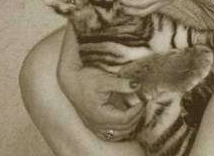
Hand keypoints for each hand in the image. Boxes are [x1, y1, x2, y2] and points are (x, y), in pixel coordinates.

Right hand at [58, 24, 145, 141]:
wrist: (69, 80)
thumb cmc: (85, 79)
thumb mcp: (105, 79)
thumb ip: (122, 84)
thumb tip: (138, 85)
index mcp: (100, 115)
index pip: (125, 119)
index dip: (137, 110)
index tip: (143, 100)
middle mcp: (97, 124)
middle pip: (123, 128)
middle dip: (136, 117)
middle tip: (143, 104)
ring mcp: (94, 126)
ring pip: (117, 134)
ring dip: (130, 125)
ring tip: (137, 111)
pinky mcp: (93, 124)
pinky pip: (110, 134)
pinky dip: (121, 129)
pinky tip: (126, 120)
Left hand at [118, 0, 206, 15]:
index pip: (143, 3)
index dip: (130, 2)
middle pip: (144, 12)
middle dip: (130, 10)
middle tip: (118, 4)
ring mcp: (167, 0)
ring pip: (148, 10)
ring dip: (135, 9)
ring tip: (124, 2)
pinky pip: (152, 6)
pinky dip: (142, 5)